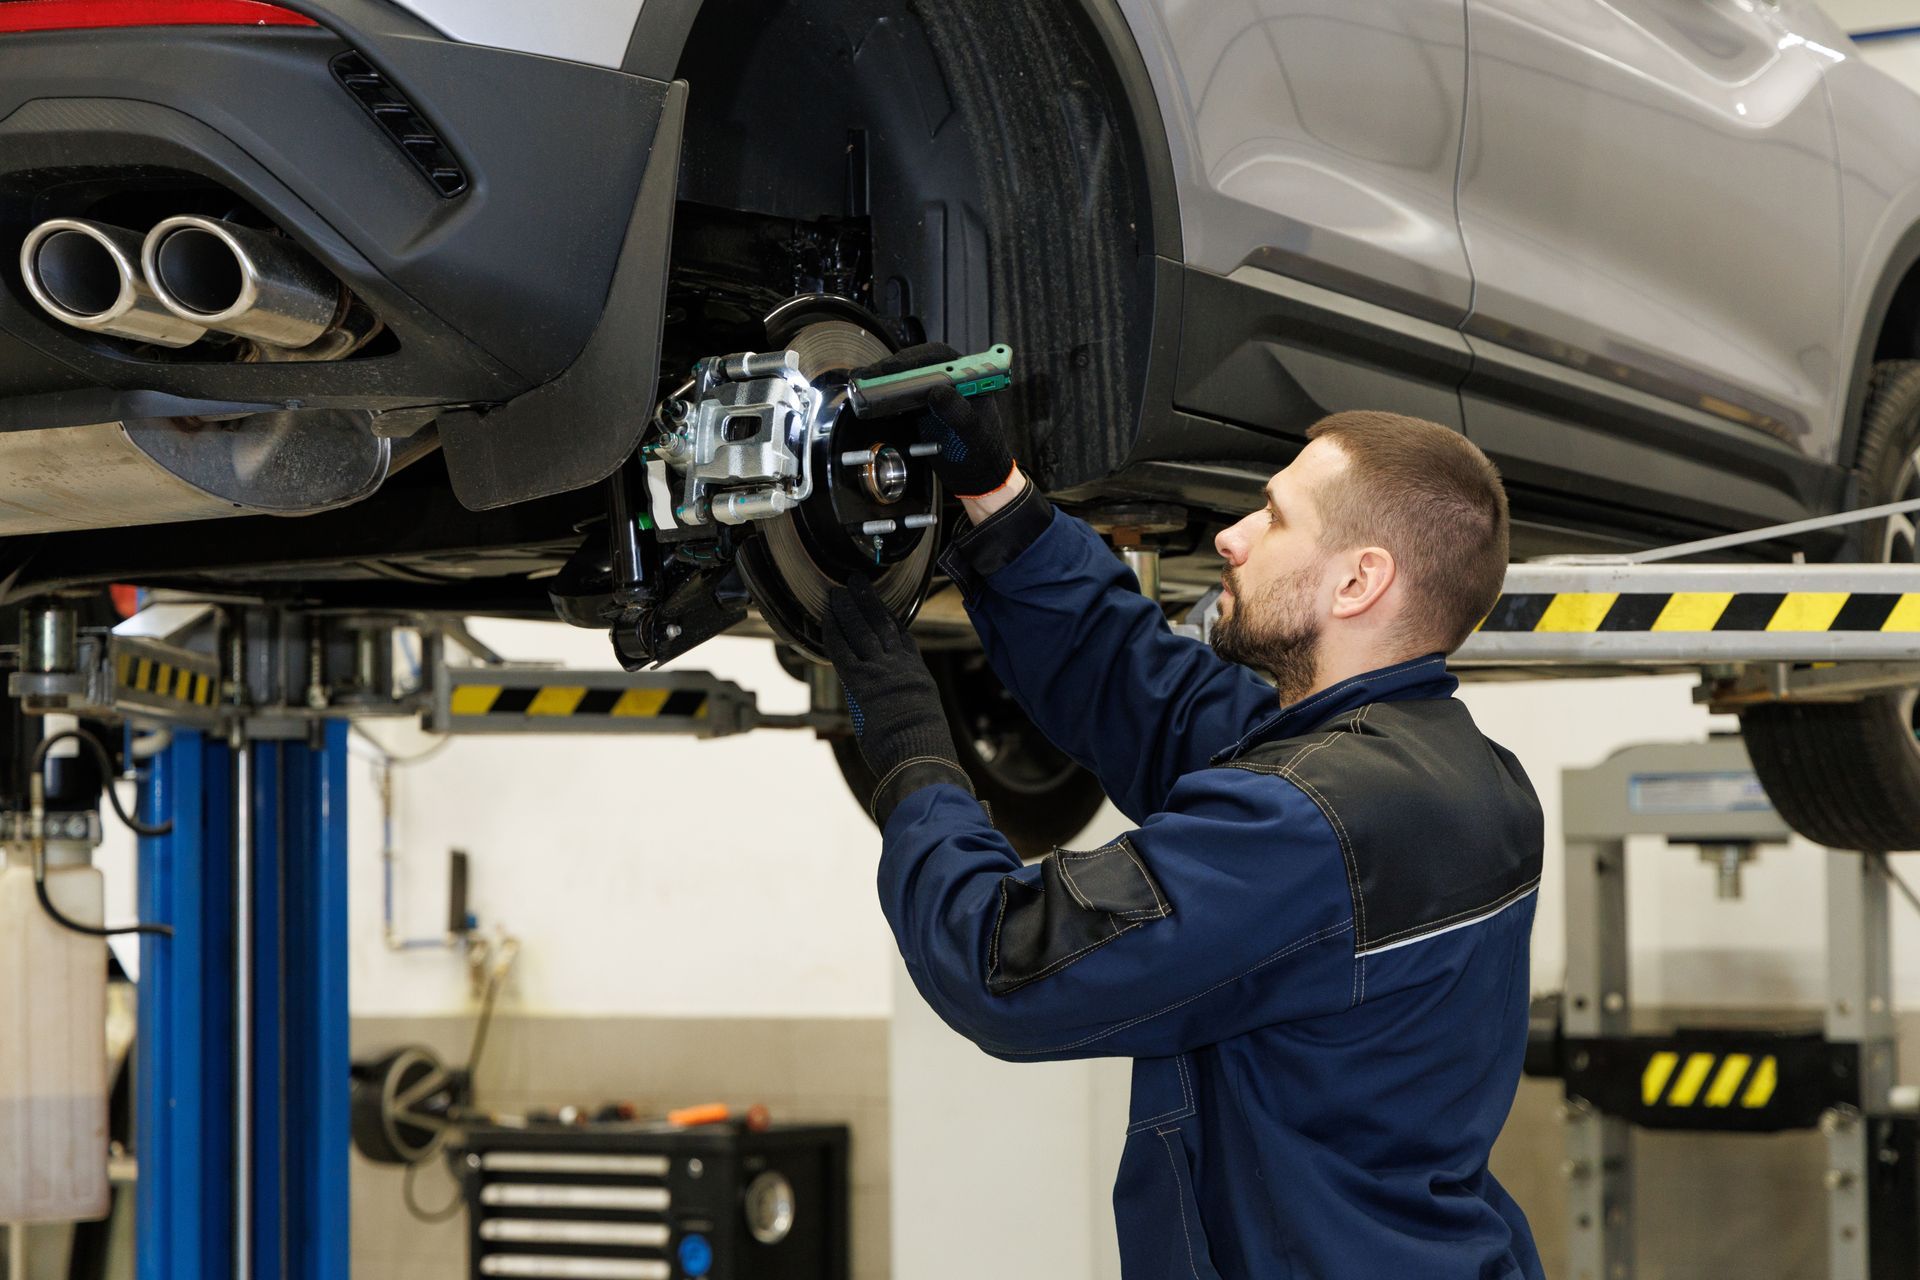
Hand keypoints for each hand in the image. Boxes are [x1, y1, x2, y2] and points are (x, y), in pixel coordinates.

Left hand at [822, 576, 973, 821]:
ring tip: (840, 590)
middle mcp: (901, 667)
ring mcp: (881, 672)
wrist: (921, 757)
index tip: (883, 606)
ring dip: (849, 607)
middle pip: (883, 625)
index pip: (904, 639)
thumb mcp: (925, 723)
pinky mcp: (862, 682)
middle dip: (869, 601)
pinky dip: (834, 631)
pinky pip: (843, 650)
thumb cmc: (925, 752)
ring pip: (863, 630)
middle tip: (858, 582)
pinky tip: (827, 617)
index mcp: (919, 676)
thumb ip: (910, 711)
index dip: (892, 618)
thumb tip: (901, 720)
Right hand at [851, 343, 1017, 498]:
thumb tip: (939, 391)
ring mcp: (932, 392)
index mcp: (967, 376)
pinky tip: (866, 395)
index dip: (912, 359)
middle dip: (890, 367)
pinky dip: (882, 394)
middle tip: (867, 376)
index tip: (893, 368)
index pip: (937, 357)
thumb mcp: (973, 433)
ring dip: (882, 378)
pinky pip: (899, 394)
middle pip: (915, 363)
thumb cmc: (982, 452)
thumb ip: (959, 412)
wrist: (976, 474)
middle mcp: (948, 379)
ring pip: (904, 377)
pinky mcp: (920, 407)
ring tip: (860, 382)